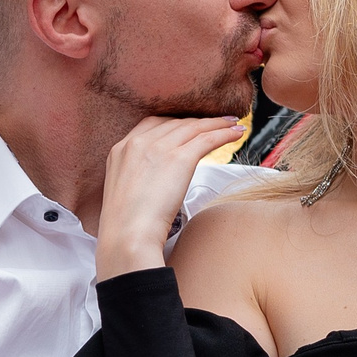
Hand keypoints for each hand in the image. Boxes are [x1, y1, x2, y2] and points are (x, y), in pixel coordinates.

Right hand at [94, 115, 248, 279]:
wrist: (128, 236)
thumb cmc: (126, 227)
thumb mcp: (123, 193)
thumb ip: (138, 178)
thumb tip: (155, 185)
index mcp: (121, 150)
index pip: (152, 124)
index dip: (174, 122)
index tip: (189, 125)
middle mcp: (138, 143)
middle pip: (174, 122)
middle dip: (198, 121)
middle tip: (217, 121)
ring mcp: (158, 148)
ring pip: (193, 127)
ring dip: (216, 123)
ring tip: (233, 124)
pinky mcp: (179, 159)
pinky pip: (206, 139)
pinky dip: (223, 133)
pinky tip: (236, 133)